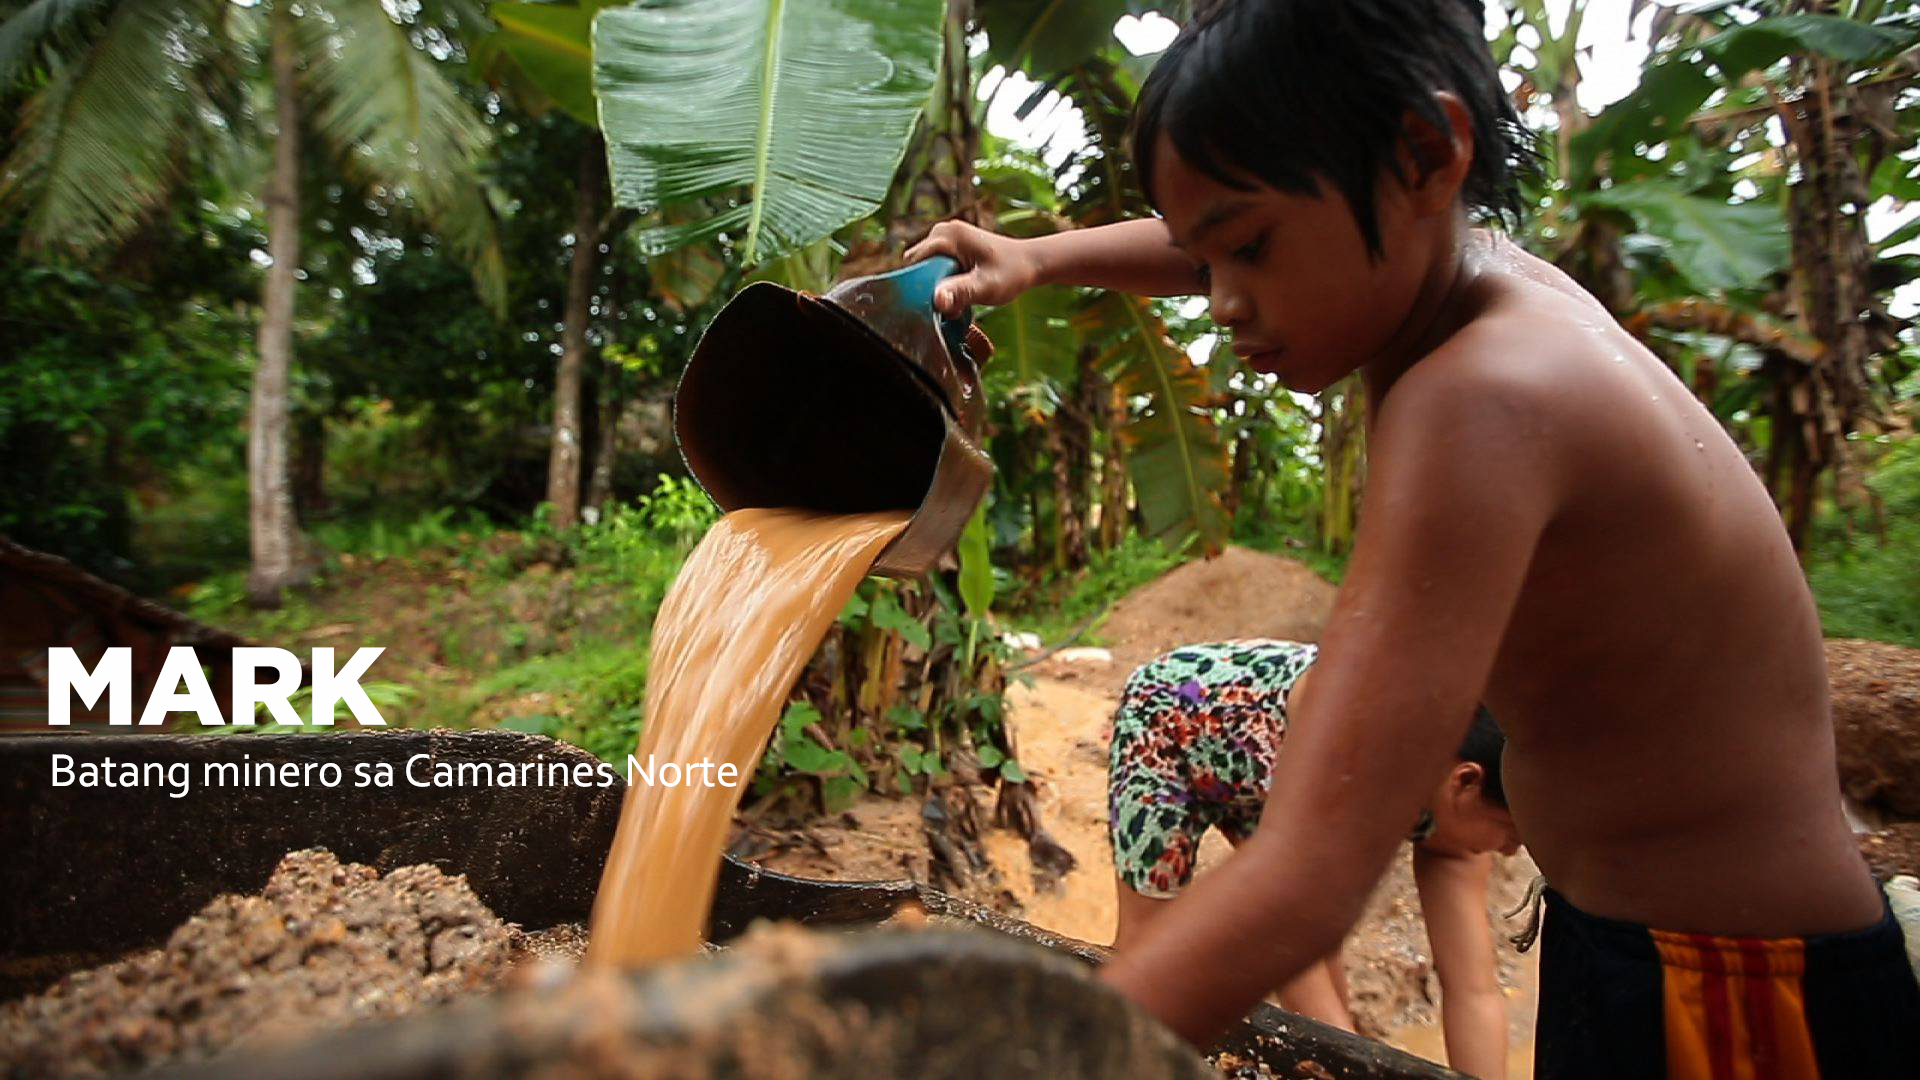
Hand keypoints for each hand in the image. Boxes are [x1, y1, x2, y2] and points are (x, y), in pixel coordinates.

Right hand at [903, 220, 1044, 316]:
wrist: (1030, 262)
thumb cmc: (1012, 273)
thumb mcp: (987, 286)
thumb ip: (961, 292)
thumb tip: (937, 301)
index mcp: (947, 235)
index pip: (913, 264)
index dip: (919, 287)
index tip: (937, 307)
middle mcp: (941, 231)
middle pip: (916, 267)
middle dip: (928, 289)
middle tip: (952, 306)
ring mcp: (945, 237)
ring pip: (924, 269)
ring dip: (937, 288)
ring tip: (960, 300)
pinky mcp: (950, 246)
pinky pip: (934, 268)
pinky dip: (943, 283)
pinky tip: (961, 293)